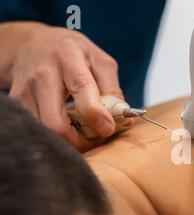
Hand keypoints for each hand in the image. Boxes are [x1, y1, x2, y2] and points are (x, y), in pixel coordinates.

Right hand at [8, 23, 122, 150]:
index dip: (95, 114)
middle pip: (56, 123)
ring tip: (83, 130)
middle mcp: (42, 75)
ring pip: (46, 132)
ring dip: (69, 140)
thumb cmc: (73, 54)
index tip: (108, 129)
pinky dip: (57, 136)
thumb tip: (125, 118)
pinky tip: (68, 126)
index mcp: (68, 57)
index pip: (81, 89)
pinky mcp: (17, 104)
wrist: (31, 44)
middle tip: (96, 136)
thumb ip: (113, 89)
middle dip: (80, 140)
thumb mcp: (100, 62)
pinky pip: (39, 130)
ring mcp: (25, 91)